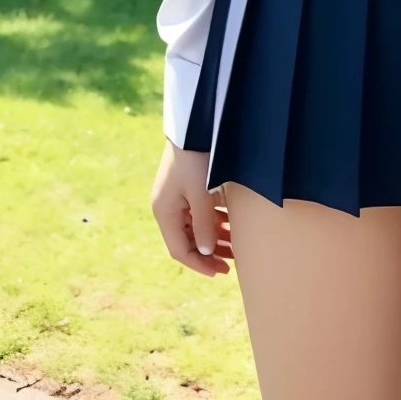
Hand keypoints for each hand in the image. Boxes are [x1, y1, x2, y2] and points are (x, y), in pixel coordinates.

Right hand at [151, 141, 231, 276]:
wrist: (196, 126)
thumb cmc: (195, 159)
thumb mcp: (201, 194)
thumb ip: (204, 225)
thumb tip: (207, 252)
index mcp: (164, 213)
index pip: (179, 250)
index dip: (199, 264)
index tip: (219, 272)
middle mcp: (168, 209)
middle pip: (188, 241)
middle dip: (209, 253)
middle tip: (231, 264)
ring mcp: (178, 199)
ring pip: (197, 228)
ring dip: (215, 239)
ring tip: (236, 248)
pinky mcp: (189, 189)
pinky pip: (201, 213)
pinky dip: (216, 222)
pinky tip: (233, 226)